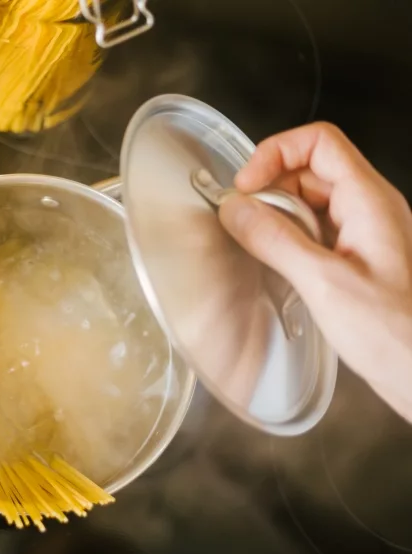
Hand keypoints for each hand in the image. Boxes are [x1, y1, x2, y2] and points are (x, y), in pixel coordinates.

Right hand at [219, 122, 411, 421]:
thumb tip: (235, 209)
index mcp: (370, 202)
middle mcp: (370, 209)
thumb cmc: (395, 334)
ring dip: (278, 215)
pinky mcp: (356, 257)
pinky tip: (279, 264)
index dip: (276, 154)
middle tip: (244, 220)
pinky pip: (316, 230)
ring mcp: (364, 233)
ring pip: (311, 200)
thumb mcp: (323, 283)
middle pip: (310, 169)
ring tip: (260, 245)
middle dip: (271, 188)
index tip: (245, 187)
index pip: (319, 142)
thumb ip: (275, 240)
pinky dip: (289, 238)